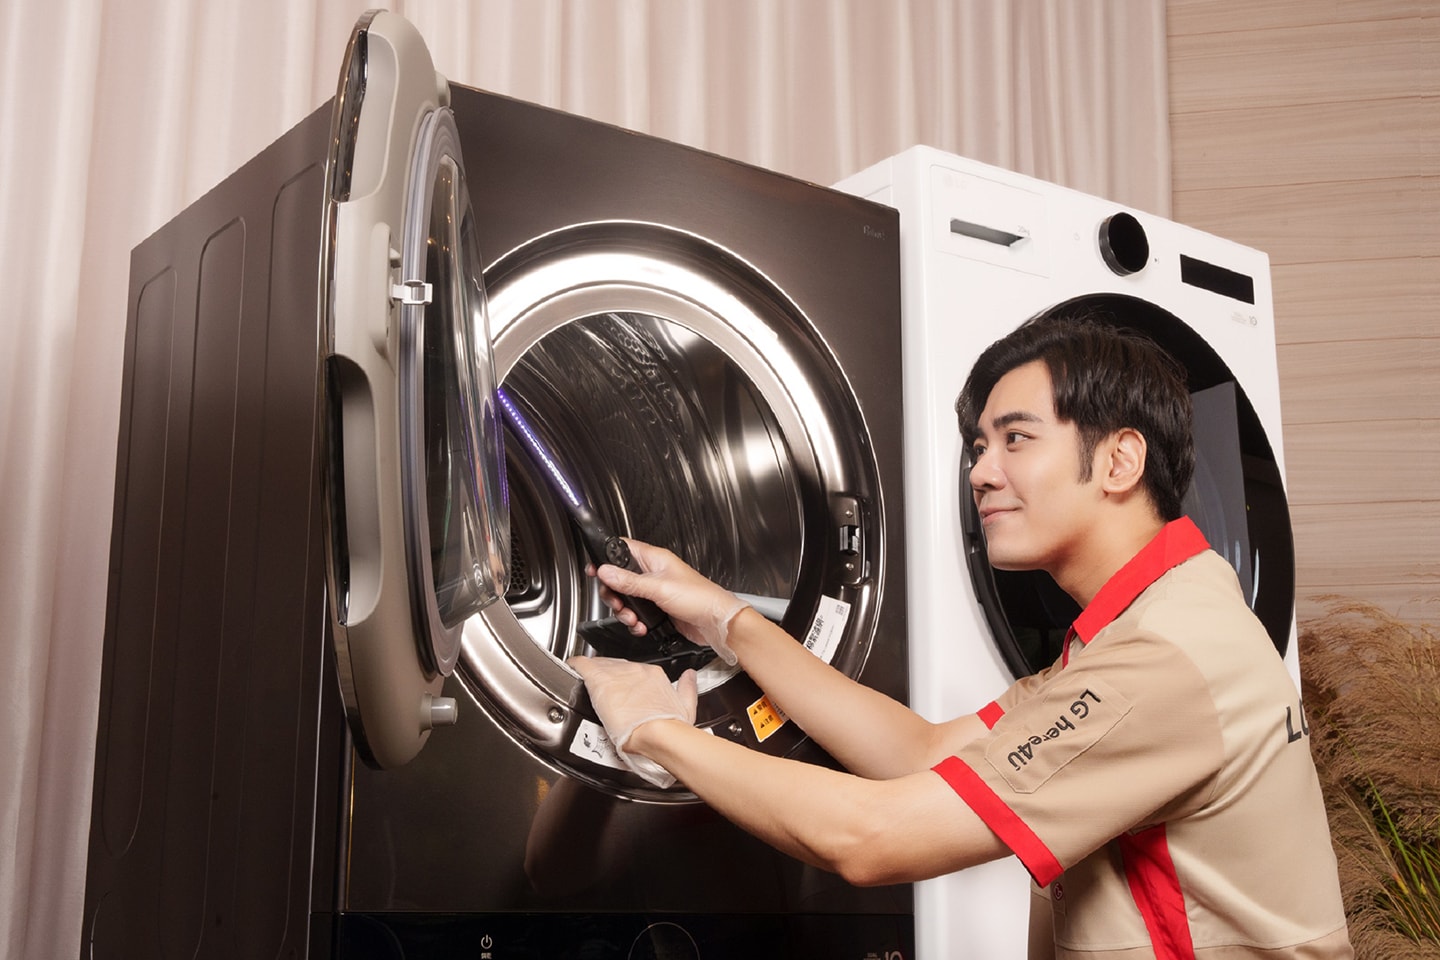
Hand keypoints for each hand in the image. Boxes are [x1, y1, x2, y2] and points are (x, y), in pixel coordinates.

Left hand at [569, 655, 697, 787]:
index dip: (626, 680)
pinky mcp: (601, 682)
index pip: (636, 671)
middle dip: (610, 677)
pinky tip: (571, 668)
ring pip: (600, 666)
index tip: (623, 690)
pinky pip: (584, 666)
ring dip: (593, 673)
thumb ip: (687, 688)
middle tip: (604, 692)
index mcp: (655, 676)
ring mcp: (618, 675)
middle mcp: (637, 671)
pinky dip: (576, 666)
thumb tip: (690, 676)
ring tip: (586, 682)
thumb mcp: (686, 706)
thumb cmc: (671, 727)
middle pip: (617, 667)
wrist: (658, 734)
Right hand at [591, 539, 748, 664]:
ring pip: (626, 598)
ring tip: (633, 619)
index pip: (622, 549)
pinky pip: (636, 612)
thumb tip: (605, 571)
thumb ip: (630, 581)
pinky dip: (635, 621)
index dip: (605, 558)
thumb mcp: (659, 588)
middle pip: (619, 577)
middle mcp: (653, 572)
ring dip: (625, 611)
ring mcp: (654, 590)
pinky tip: (641, 626)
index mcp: (654, 558)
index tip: (595, 570)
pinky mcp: (657, 608)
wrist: (716, 622)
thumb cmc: (699, 598)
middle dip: (614, 594)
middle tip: (618, 604)